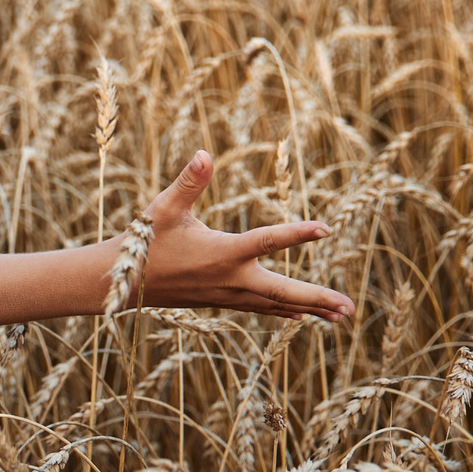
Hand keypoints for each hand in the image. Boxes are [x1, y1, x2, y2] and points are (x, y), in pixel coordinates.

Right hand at [131, 151, 354, 321]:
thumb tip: (205, 154)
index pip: (267, 241)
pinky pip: (262, 308)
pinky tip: (304, 317)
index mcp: (222, 252)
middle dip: (318, 298)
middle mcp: (230, 278)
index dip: (297, 234)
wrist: (122, 285)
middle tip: (350, 308)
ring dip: (311, 309)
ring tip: (343, 316)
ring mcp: (228, 294)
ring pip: (277, 304)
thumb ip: (188, 182)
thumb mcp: (163, 208)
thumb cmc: (143, 242)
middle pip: (283, 291)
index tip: (326, 229)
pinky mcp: (223, 300)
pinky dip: (285, 311)